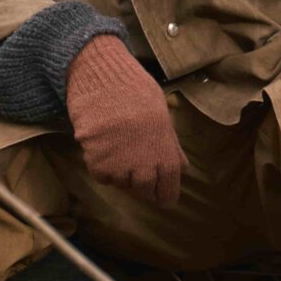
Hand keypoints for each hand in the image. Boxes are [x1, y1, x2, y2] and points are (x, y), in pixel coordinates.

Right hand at [65, 36, 183, 208]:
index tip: (162, 200)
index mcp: (166, 153)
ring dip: (121, 174)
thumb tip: (182, 167)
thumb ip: (170, 145)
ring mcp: (121, 166)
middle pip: (144, 191)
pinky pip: (101, 176)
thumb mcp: (161, 115)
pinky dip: (102, 168)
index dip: (165, 196)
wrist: (104, 80)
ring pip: (121, 184)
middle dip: (142, 186)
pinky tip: (103, 150)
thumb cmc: (135, 92)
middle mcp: (145, 165)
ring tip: (118, 153)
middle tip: (136, 173)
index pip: (169, 189)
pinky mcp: (98, 163)